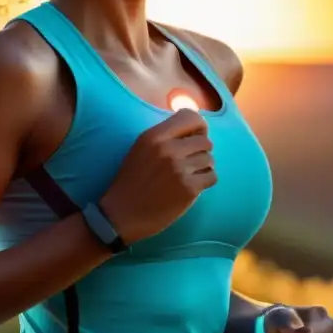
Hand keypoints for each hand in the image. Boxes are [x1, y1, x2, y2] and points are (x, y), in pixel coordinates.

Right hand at [100, 109, 215, 244]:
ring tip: (189, 175)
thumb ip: (165, 136)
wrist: (121, 214)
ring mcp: (180, 169)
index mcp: (154, 136)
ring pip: (209, 159)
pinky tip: (192, 186)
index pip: (191, 117)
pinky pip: (211, 176)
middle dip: (200, 151)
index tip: (193, 138)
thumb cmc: (131, 181)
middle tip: (190, 162)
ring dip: (203, 167)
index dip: (198, 128)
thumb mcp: (141, 148)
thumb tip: (194, 129)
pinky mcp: (189, 189)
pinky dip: (205, 181)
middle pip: (205, 141)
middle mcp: (168, 149)